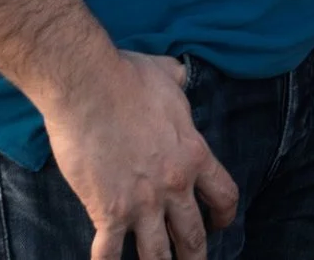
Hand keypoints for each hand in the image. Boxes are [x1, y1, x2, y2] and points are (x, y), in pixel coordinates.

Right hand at [40, 50, 236, 259]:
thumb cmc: (128, 77)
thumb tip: (181, 73)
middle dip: (195, 254)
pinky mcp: (108, 212)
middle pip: (194, 235)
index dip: (225, 213)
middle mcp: (175, 185)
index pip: (225, 195)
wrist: (89, 87)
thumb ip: (179, 81)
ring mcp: (142, 203)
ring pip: (158, 254)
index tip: (220, 222)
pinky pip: (108, 253)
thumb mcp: (168, 75)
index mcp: (194, 154)